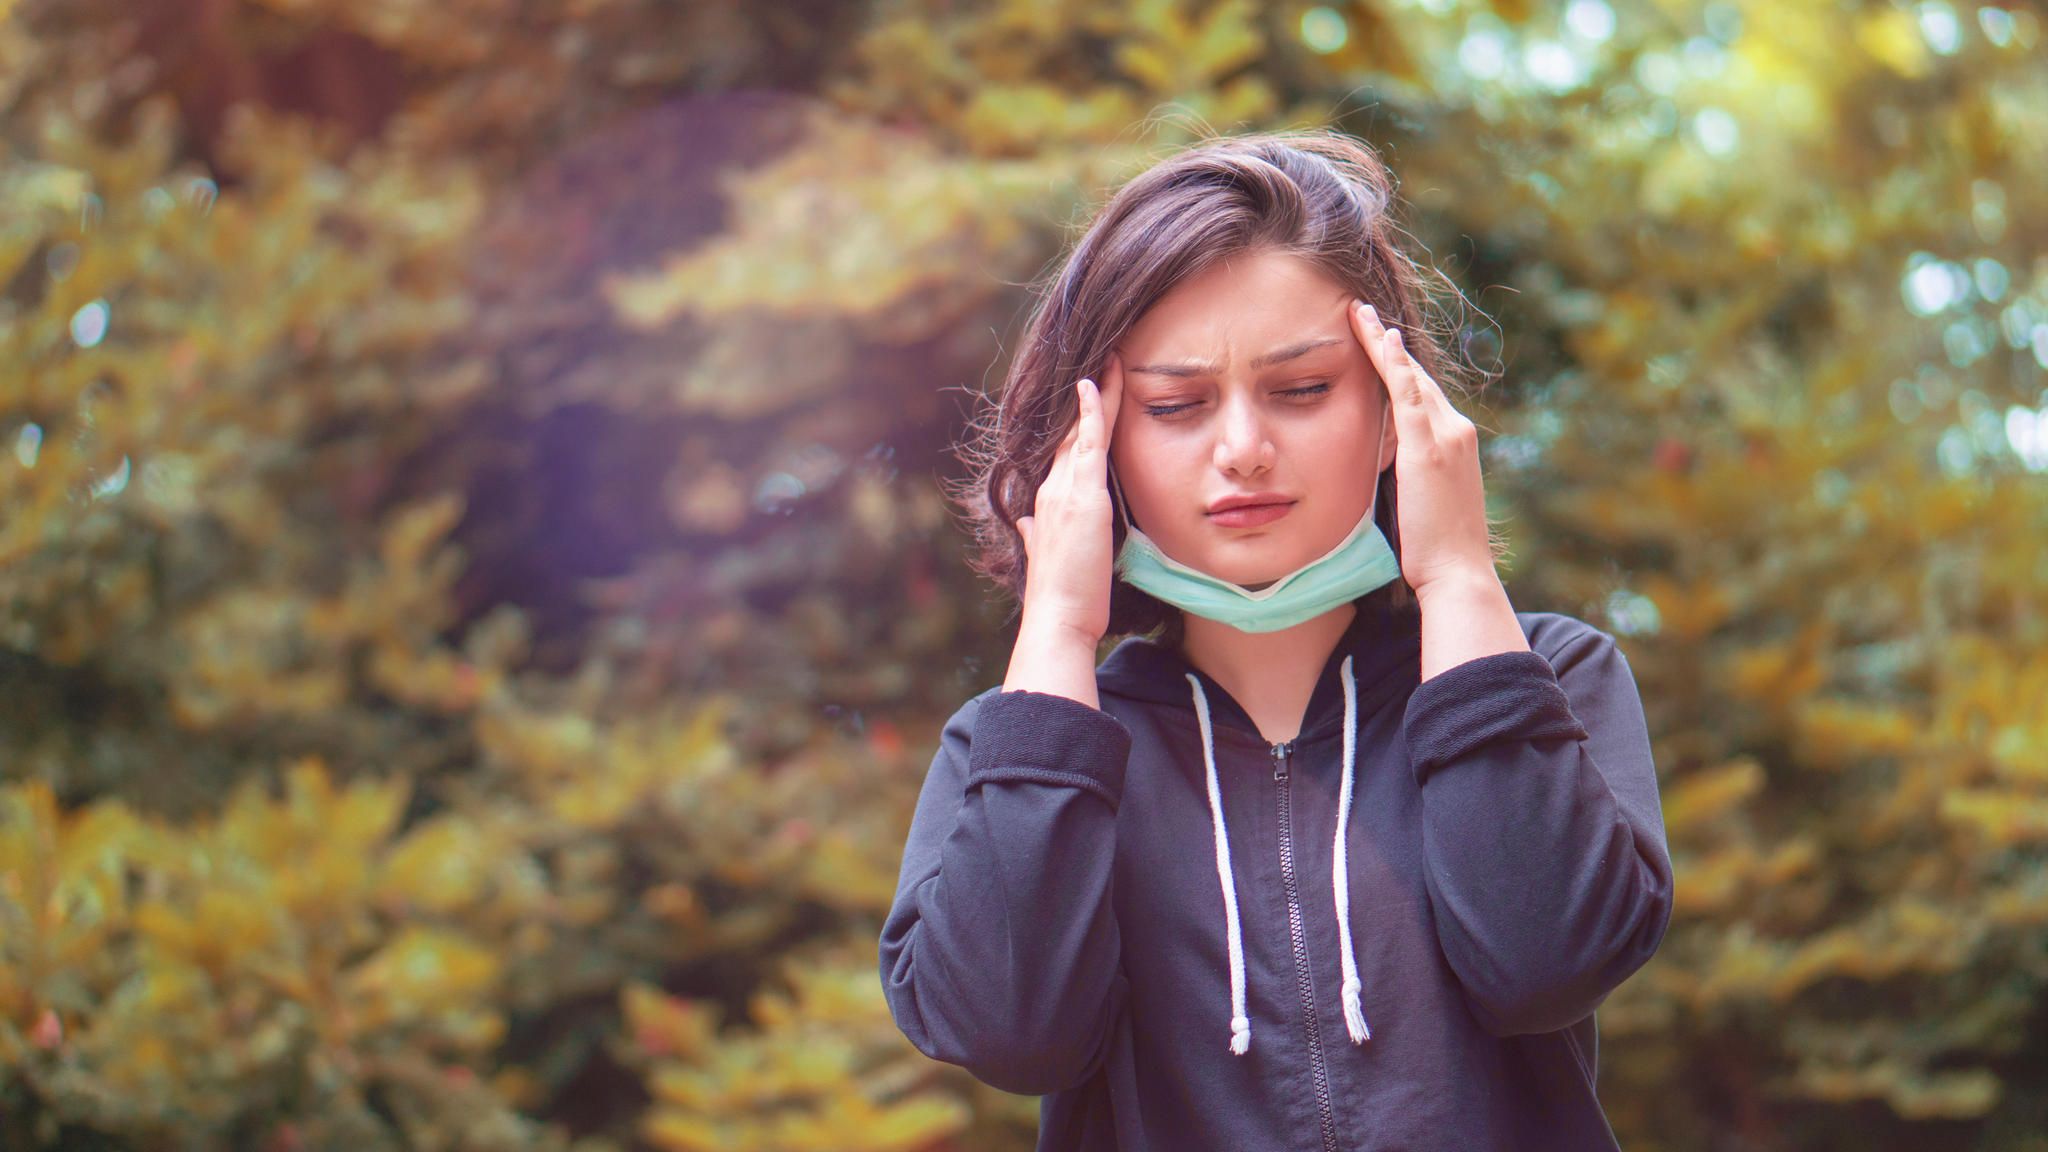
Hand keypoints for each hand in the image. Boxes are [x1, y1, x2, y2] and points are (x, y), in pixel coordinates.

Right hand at [1015, 353, 1125, 643]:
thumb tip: (1030, 526)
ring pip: (1080, 429)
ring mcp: (1064, 489)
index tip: (1084, 398)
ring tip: (1110, 359)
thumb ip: (1036, 536)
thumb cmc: (1061, 597)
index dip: (1073, 424)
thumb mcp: (1047, 558)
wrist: (1057, 618)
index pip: (1061, 453)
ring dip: (1096, 392)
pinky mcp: (1083, 495)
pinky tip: (1097, 383)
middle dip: (1085, 398)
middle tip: (1100, 362)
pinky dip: (1093, 410)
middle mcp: (1050, 489)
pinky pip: (1089, 441)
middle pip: (1068, 432)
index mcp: (1046, 504)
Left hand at [1349, 300, 1495, 598]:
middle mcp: (1458, 432)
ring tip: (1359, 315)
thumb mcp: (1421, 502)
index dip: (1400, 369)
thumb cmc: (1435, 551)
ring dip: (1384, 343)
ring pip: (1411, 378)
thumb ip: (1407, 474)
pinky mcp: (1430, 447)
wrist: (1458, 572)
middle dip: (1389, 346)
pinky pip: (1408, 394)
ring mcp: (1448, 436)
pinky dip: (1394, 363)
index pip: (1422, 397)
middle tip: (1364, 315)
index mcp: (1455, 446)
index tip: (1380, 344)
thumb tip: (1382, 463)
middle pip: (1418, 378)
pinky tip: (1380, 338)